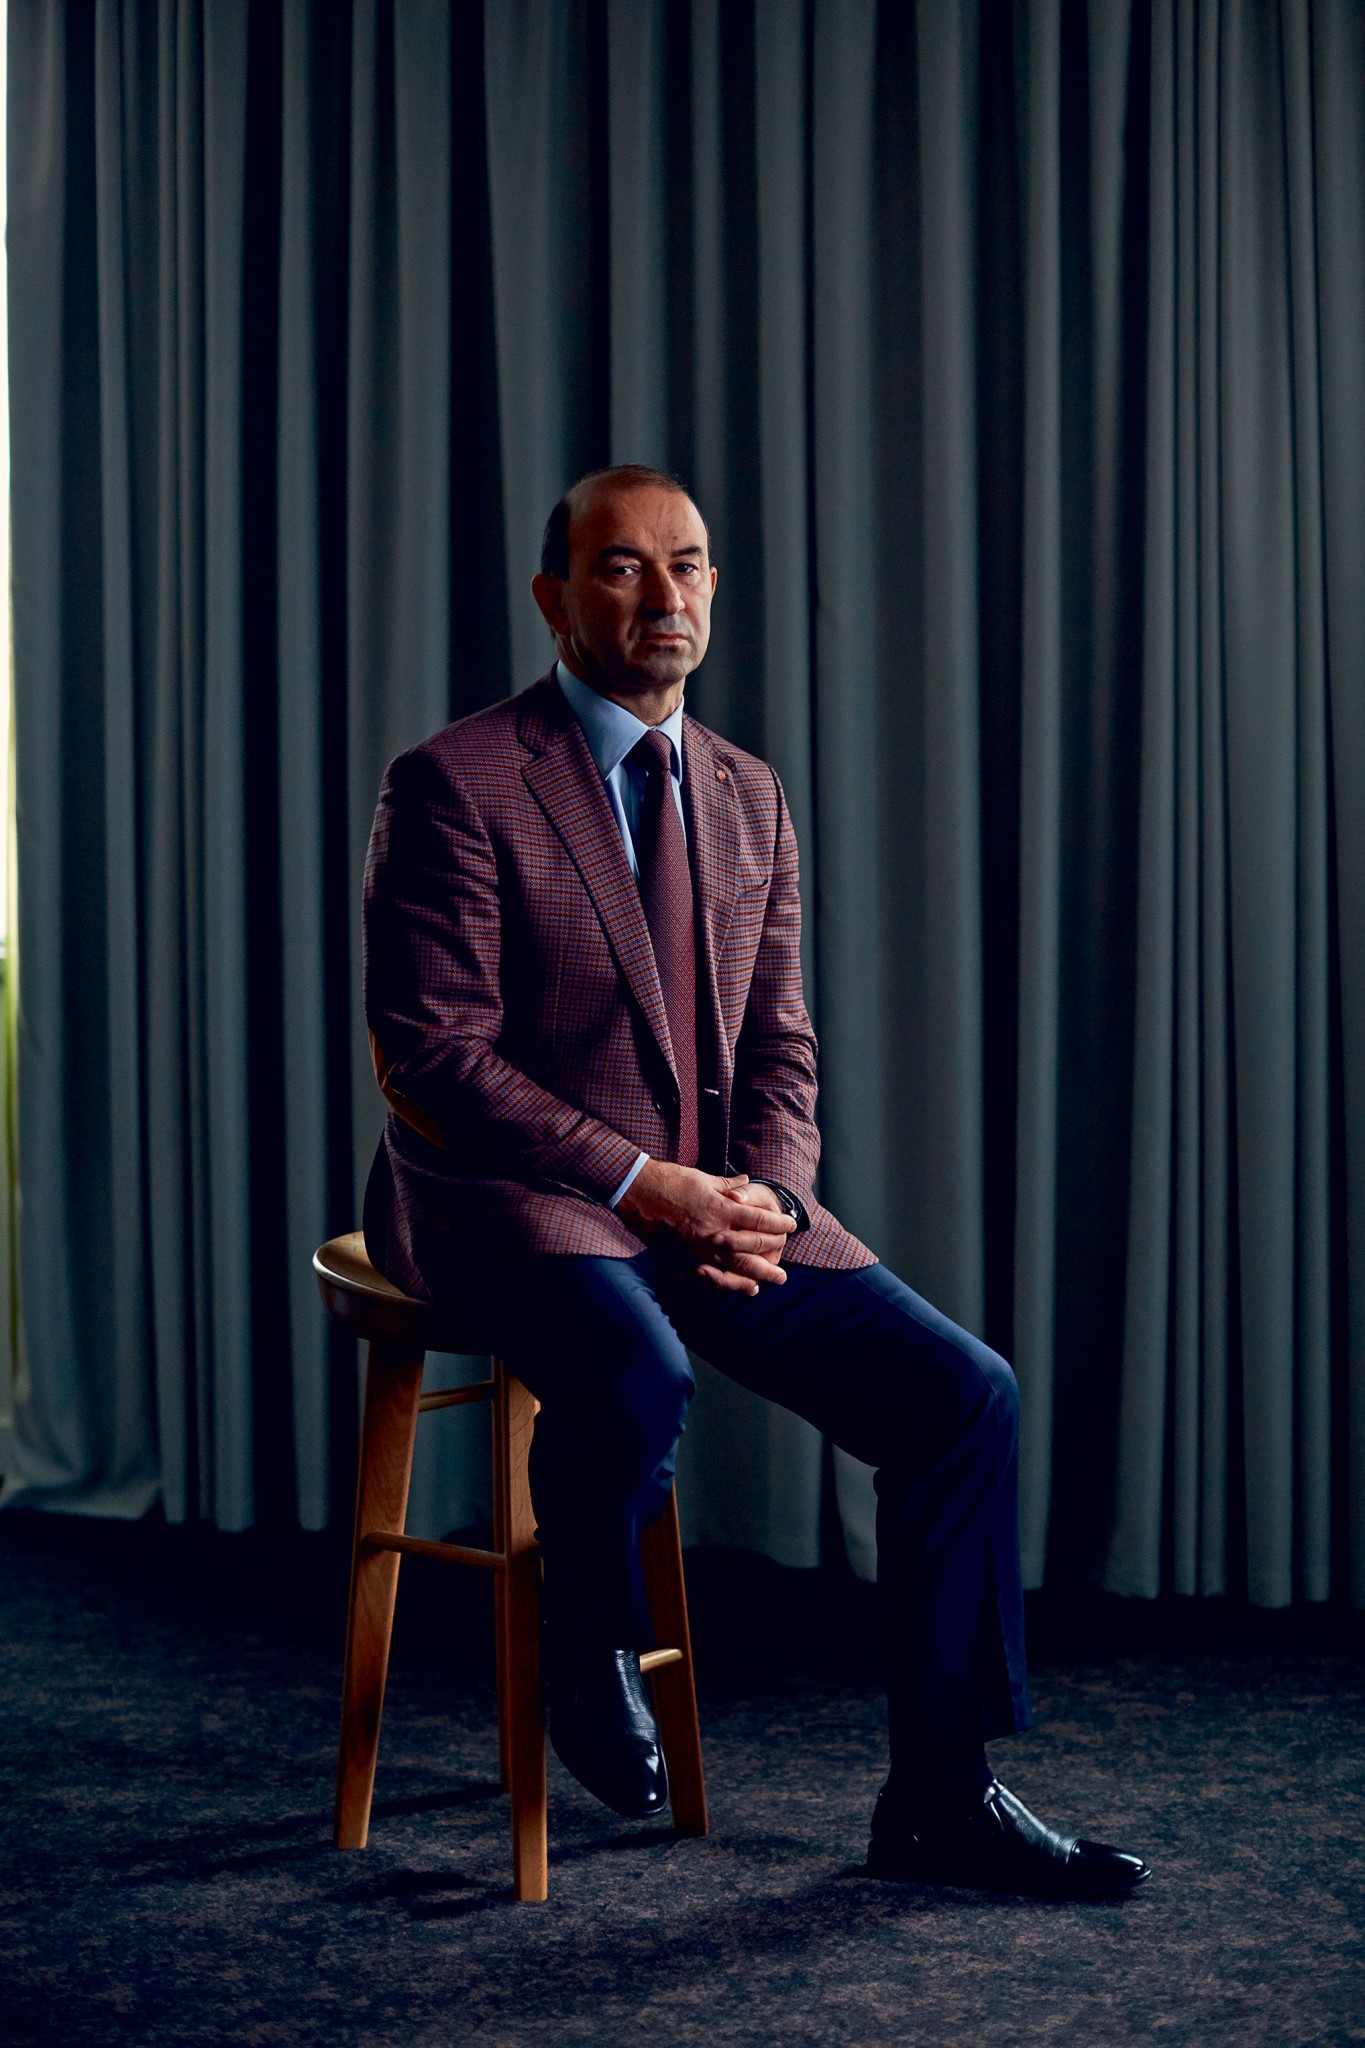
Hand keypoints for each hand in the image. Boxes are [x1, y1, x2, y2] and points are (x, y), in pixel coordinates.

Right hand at [615, 1162, 794, 1294]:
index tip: (790, 1225)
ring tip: (774, 1280)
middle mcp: (713, 1232)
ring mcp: (698, 1248)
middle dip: (773, 1253)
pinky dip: (730, 1283)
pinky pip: (711, 1275)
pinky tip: (744, 1287)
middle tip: (788, 1261)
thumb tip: (746, 1183)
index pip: (758, 1220)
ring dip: (757, 1275)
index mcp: (720, 1208)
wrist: (637, 1192)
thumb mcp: (703, 1178)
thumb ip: (727, 1185)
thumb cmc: (670, 1180)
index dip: (778, 1223)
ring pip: (735, 1267)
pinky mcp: (683, 1256)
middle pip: (751, 1248)